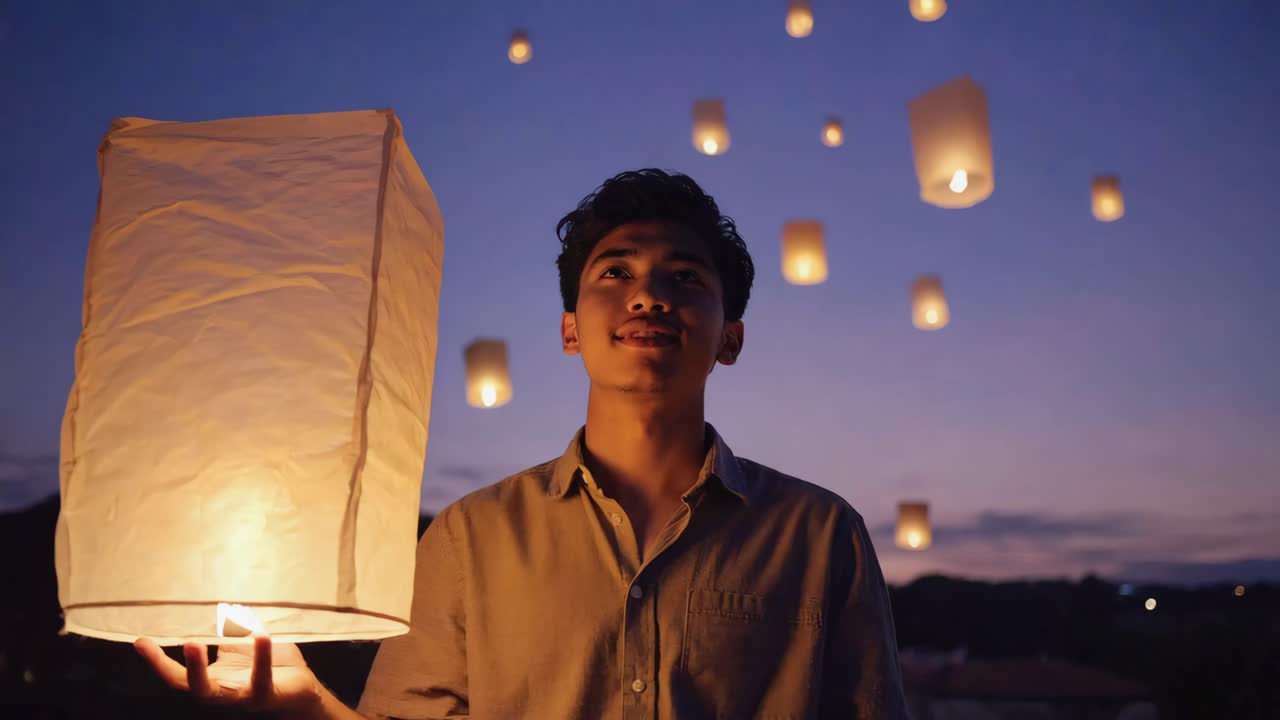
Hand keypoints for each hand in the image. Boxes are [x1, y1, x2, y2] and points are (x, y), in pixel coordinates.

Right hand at [135, 633, 321, 714]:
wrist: (300, 688)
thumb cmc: (270, 663)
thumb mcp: (245, 642)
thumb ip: (230, 627)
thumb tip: (219, 603)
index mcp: (211, 678)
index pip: (176, 673)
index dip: (156, 660)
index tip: (139, 641)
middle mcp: (220, 691)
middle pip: (187, 685)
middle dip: (171, 666)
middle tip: (169, 641)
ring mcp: (239, 697)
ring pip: (212, 691)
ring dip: (199, 668)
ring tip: (192, 642)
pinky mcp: (263, 696)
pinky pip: (258, 679)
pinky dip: (260, 657)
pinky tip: (260, 635)